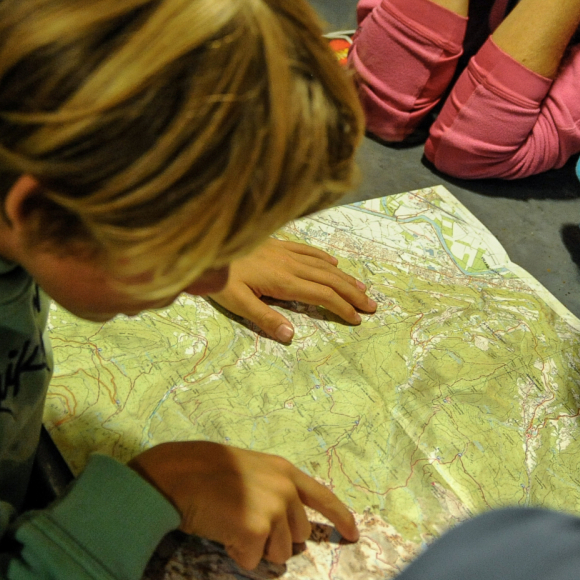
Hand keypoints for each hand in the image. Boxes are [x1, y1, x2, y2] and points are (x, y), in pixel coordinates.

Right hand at [129, 441, 358, 569]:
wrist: (177, 476)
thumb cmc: (204, 471)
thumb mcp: (249, 470)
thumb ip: (272, 488)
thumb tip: (286, 525)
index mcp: (284, 471)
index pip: (323, 497)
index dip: (341, 518)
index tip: (354, 534)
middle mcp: (285, 489)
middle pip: (298, 535)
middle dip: (275, 538)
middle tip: (242, 522)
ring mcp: (273, 509)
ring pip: (279, 553)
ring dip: (257, 548)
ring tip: (230, 525)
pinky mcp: (257, 531)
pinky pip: (253, 561)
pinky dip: (237, 555)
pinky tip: (222, 533)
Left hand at [209, 238, 374, 342]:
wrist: (207, 244)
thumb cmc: (218, 277)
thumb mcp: (237, 302)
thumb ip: (265, 318)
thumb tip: (291, 336)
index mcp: (283, 282)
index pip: (321, 296)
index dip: (341, 307)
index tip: (357, 319)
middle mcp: (290, 265)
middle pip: (329, 280)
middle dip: (352, 294)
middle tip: (372, 306)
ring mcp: (285, 252)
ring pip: (322, 266)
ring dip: (345, 278)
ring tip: (361, 288)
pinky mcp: (277, 244)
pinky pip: (308, 250)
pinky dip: (324, 258)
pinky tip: (333, 263)